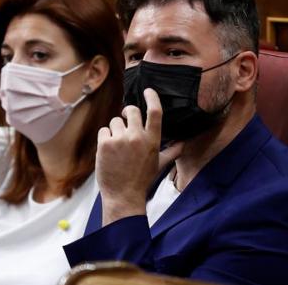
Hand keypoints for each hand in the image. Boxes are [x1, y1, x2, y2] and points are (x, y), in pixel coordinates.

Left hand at [96, 88, 180, 224]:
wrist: (123, 197)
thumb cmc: (142, 181)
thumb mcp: (160, 165)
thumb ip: (172, 151)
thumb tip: (184, 144)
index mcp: (152, 140)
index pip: (155, 112)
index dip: (152, 98)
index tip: (148, 91)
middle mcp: (138, 137)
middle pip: (132, 111)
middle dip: (128, 113)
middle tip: (126, 120)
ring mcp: (121, 139)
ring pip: (115, 121)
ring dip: (115, 130)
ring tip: (117, 147)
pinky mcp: (105, 144)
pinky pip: (104, 130)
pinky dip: (104, 138)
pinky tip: (108, 151)